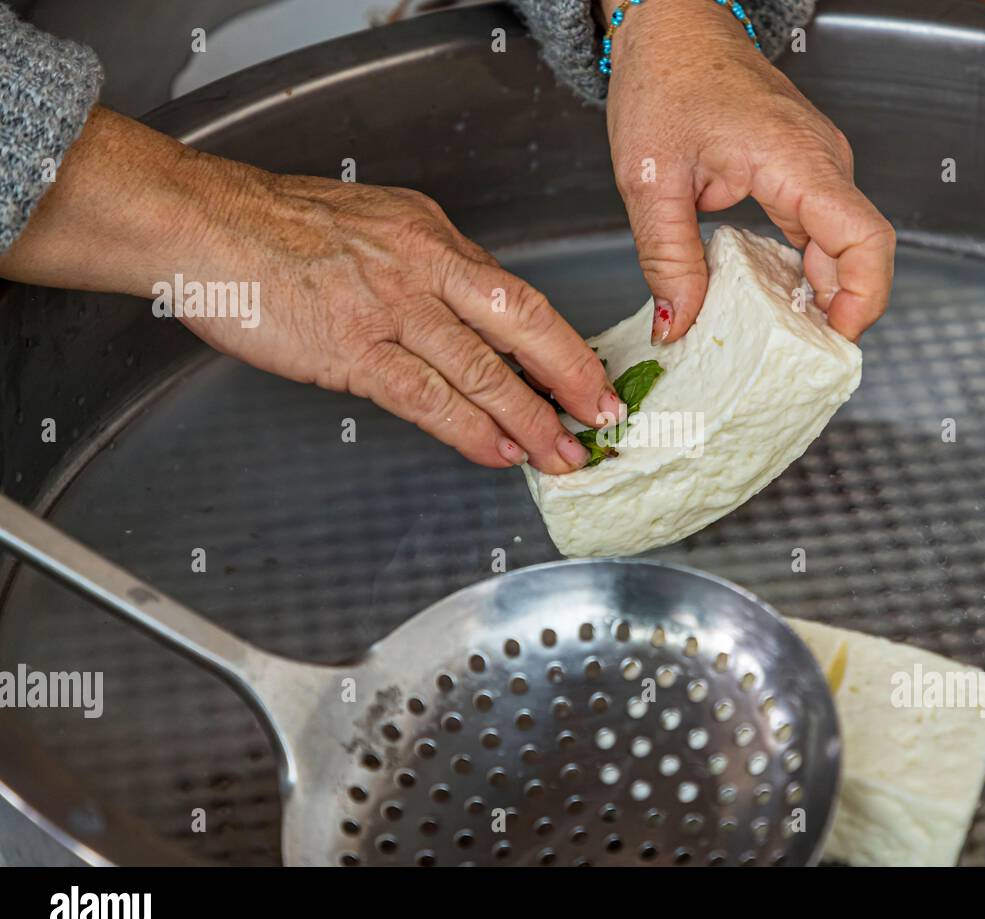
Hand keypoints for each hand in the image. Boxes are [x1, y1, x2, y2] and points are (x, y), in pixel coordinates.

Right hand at [0, 108, 616, 472]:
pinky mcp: (352, 346)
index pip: (515, 294)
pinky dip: (469, 429)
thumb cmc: (275, 225)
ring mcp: (390, 306)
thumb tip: (465, 313)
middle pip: (522, 322)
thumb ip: (423, 267)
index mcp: (432, 235)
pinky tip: (499, 453)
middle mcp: (424, 265)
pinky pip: (425, 396)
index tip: (586, 374)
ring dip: (530, 417)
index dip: (558, 341)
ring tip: (564, 454)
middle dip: (571, 374)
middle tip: (606, 414)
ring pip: (481, 368)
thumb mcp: (371, 225)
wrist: (202, 222)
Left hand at [602, 0, 894, 344]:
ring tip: (779, 343)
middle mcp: (821, 163)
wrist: (671, 27)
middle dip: (838, 313)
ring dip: (818, 297)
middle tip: (796, 362)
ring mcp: (816, 168)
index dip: (863, 300)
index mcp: (797, 160)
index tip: (834, 344)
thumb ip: (667, 259)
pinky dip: (800, 273)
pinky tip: (768, 302)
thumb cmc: (666, 77)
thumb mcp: (650, 179)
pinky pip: (817, 233)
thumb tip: (679, 325)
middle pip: (860, 252)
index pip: (865, 238)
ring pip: (840, 247)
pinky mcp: (800, 173)